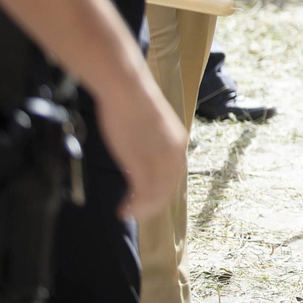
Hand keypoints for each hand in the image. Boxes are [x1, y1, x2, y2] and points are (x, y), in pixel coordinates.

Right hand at [94, 73, 185, 220]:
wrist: (127, 89)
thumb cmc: (132, 102)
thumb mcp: (149, 126)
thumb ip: (151, 143)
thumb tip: (141, 153)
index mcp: (178, 143)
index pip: (174, 175)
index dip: (161, 190)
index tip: (146, 197)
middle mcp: (175, 153)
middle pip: (168, 188)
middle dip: (152, 203)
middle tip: (135, 211)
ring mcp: (161, 159)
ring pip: (157, 195)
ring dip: (143, 208)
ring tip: (128, 213)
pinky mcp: (144, 162)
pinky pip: (144, 193)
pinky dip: (135, 206)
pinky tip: (124, 210)